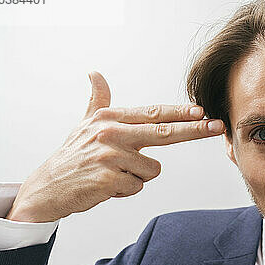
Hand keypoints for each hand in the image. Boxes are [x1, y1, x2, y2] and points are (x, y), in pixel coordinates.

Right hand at [6, 71, 224, 222]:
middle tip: (217, 125)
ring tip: (113, 173)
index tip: (202, 111)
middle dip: (194, 129)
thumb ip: (97, 100)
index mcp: (109, 118)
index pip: (154, 114)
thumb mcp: (84, 124)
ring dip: (136, 176)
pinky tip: (107, 185)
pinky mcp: (110, 179)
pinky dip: (126, 190)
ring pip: (152, 169)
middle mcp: (112, 133)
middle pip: (164, 132)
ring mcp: (111, 156)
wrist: (47, 188)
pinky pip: (138, 186)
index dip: (180, 112)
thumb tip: (95, 74)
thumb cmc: (72, 156)